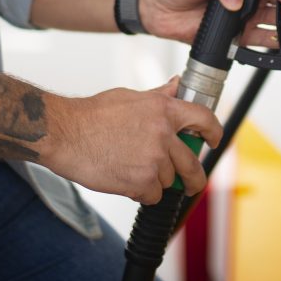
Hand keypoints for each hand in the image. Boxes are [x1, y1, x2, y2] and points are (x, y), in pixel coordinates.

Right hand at [41, 78, 221, 203]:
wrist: (66, 133)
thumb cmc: (93, 115)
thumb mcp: (130, 97)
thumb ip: (159, 96)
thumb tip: (177, 85)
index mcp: (164, 109)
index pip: (203, 119)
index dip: (213, 132)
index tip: (213, 140)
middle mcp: (163, 134)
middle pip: (193, 163)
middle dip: (194, 177)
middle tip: (191, 182)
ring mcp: (154, 159)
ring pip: (169, 180)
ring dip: (155, 180)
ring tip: (132, 167)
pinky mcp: (142, 182)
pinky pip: (153, 195)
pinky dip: (141, 192)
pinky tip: (125, 178)